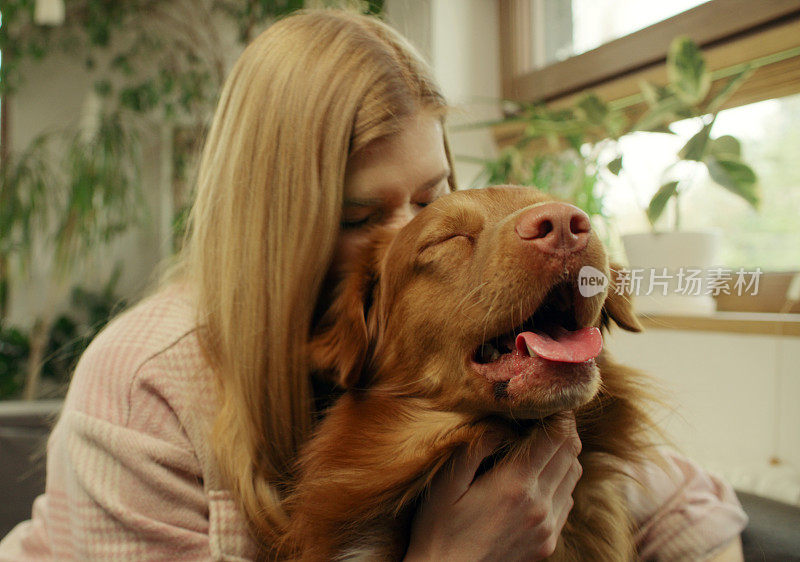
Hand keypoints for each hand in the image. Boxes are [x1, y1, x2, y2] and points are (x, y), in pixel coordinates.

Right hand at [405, 411, 581, 561]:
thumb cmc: (438, 530)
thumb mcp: (447, 484)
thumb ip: (476, 448)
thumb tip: (502, 425)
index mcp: (516, 485)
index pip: (555, 438)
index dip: (559, 414)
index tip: (552, 401)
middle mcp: (540, 505)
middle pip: (570, 453)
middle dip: (565, 429)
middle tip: (552, 413)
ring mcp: (547, 527)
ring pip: (573, 476)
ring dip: (565, 454)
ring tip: (547, 441)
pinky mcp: (547, 542)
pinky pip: (567, 501)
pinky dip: (562, 481)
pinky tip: (541, 475)